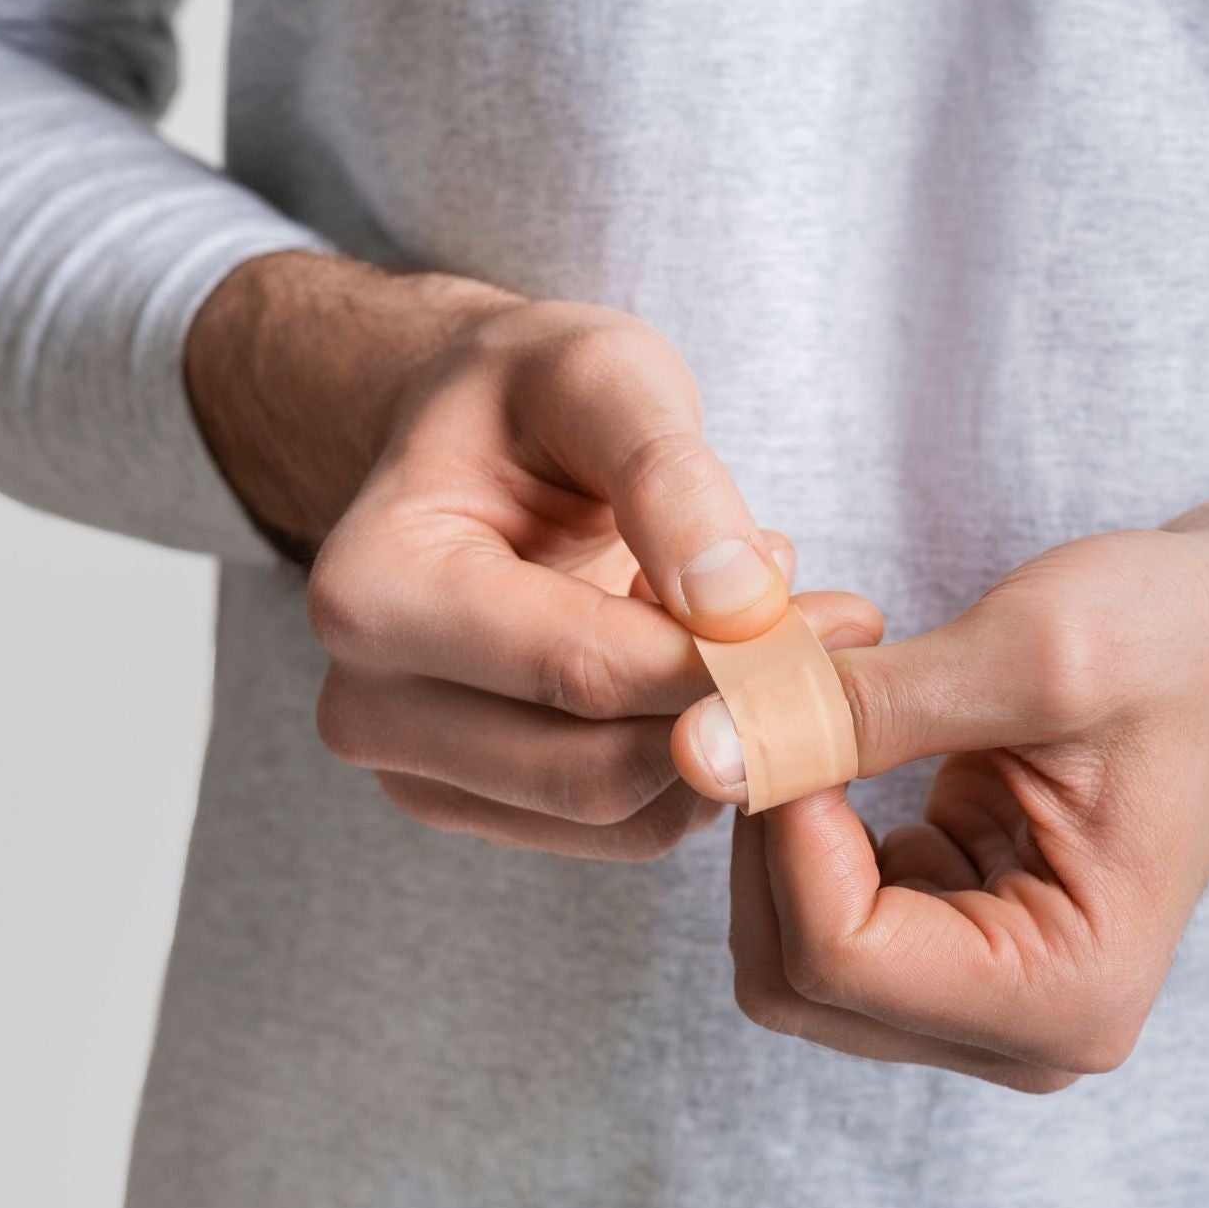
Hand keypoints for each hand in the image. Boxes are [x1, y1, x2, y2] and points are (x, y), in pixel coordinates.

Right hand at [189, 252, 882, 857]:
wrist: (473, 444)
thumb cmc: (531, 399)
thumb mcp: (604, 376)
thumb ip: (669, 478)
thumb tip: (739, 606)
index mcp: (372, 589)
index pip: (580, 670)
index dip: (727, 659)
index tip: (841, 619)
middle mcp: (367, 703)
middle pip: (596, 769)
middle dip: (737, 710)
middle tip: (833, 633)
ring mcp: (415, 771)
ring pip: (620, 816)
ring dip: (724, 737)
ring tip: (758, 626)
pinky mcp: (476, 807)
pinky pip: (623, 831)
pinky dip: (697, 765)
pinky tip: (707, 671)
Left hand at [671, 413, 1208, 1087]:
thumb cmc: (1182, 641)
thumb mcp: (1029, 655)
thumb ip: (859, 711)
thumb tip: (702, 746)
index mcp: (1067, 992)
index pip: (840, 958)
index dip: (782, 828)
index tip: (781, 702)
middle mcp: (1024, 1029)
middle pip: (796, 981)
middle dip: (767, 836)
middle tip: (783, 700)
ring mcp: (984, 998)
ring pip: (791, 956)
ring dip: (777, 829)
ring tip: (819, 708)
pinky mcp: (955, 948)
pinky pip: (820, 917)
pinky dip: (804, 827)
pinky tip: (840, 740)